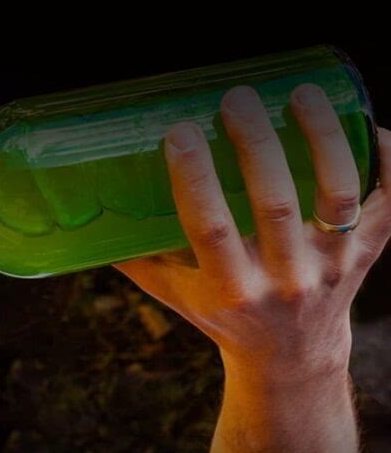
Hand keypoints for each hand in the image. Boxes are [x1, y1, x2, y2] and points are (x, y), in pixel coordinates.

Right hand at [117, 84, 390, 385]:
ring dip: (323, 139)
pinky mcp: (367, 252)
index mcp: (230, 290)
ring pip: (337, 194)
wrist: (289, 358)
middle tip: (236, 99)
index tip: (180, 131)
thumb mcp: (175, 295)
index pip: (210, 229)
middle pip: (276, 204)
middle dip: (256, 145)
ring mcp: (332, 265)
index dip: (195, 178)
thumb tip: (92, 212)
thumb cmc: (223, 317)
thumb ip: (138, 257)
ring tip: (301, 94)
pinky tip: (371, 125)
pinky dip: (389, 161)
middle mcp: (284, 280)